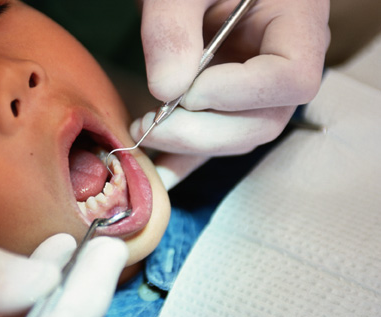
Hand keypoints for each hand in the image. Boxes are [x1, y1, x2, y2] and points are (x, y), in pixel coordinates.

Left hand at [136, 0, 329, 188]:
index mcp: (295, 22)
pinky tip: (160, 171)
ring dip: (191, 145)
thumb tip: (168, 90)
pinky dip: (187, 158)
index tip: (188, 92)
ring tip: (144, 130)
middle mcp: (285, 63)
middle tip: (152, 124)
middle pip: (264, 121)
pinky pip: (215, 140)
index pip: (291, 77)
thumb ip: (174, 27)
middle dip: (204, 132)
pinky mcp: (229, 103)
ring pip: (240, 137)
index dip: (239, 94)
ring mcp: (257, 89)